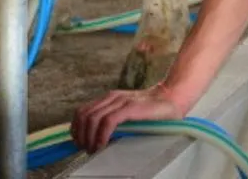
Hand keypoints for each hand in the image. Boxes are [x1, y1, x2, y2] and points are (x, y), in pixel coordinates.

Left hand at [70, 83, 184, 153]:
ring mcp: (121, 101)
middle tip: (85, 149)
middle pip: (84, 115)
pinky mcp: (130, 107)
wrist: (172, 98)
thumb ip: (112, 118)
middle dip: (80, 135)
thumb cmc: (151, 111)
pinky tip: (102, 145)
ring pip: (92, 118)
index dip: (76, 128)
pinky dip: (100, 135)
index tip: (79, 143)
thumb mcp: (126, 113)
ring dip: (88, 137)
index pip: (82, 111)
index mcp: (109, 98)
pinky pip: (108, 121)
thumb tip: (94, 138)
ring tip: (92, 150)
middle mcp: (112, 97)